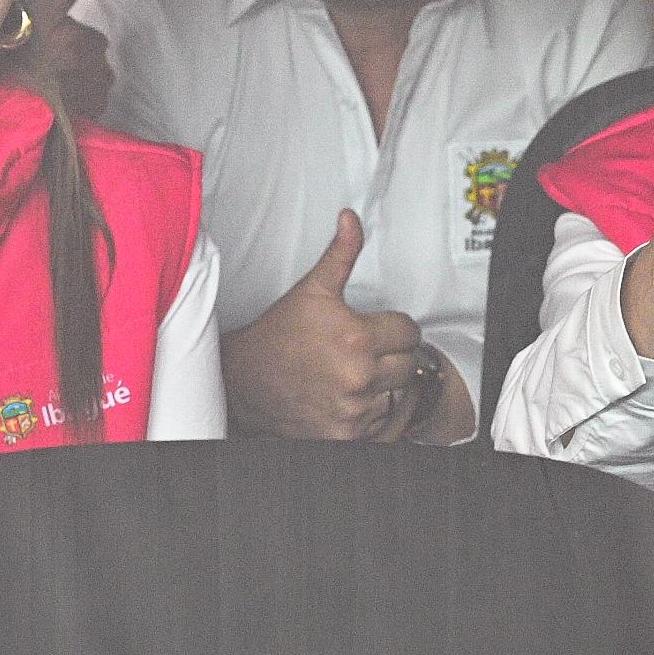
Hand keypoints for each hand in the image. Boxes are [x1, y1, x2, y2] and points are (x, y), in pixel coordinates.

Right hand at [11, 0, 113, 121]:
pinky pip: (98, 85)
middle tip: (46, 67)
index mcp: (47, 22)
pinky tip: (66, 102)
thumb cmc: (0, 89)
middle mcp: (76, 38)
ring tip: (54, 89)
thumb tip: (12, 22)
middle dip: (71, 48)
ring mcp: (93, 65)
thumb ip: (9, 29)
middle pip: (84, 37)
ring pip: (94, 62)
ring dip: (80, 70)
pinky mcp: (102, 91)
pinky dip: (87, 91)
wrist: (21, 131)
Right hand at [221, 209, 442, 442]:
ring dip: (380, 385)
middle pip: (409, 363)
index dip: (393, 328)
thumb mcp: (311, 289)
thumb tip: (351, 219)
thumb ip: (341, 254)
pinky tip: (344, 397)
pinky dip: (367, 413)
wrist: (243, 381)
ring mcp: (353, 409)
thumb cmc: (277, 337)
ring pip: (396, 393)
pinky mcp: (345, 434)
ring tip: (349, 373)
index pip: (409, 332)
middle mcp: (359, 376)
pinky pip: (379, 423)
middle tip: (361, 351)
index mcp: (357, 337)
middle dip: (390, 355)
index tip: (373, 330)